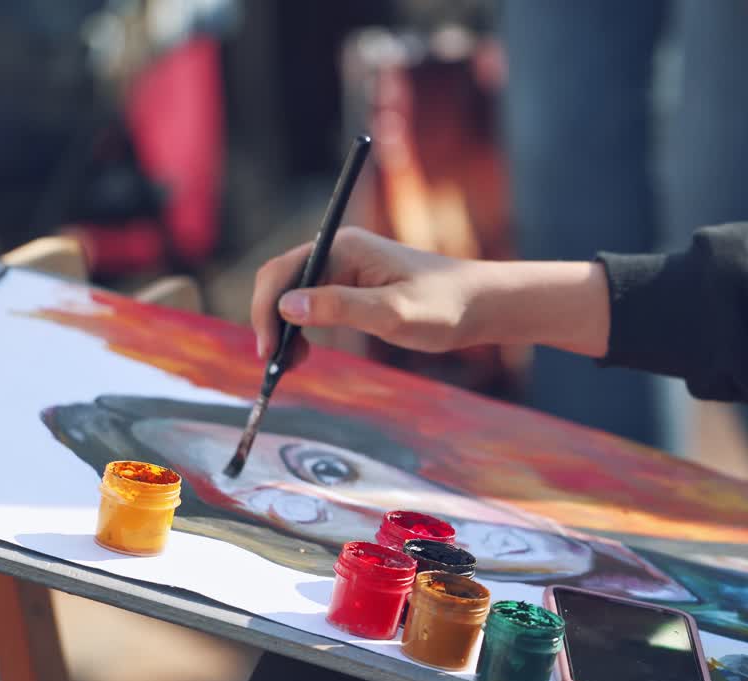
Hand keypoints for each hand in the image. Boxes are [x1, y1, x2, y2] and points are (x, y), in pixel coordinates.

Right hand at [250, 226, 610, 365]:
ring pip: (294, 294)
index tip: (267, 350)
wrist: (481, 306)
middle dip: (270, 320)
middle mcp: (339, 251)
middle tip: (274, 364)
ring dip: (283, 327)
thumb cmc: (445, 307)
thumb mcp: (393, 313)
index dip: (266, 310)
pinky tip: (304, 352)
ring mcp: (345, 268)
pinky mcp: (354, 286)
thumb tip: (288, 306)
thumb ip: (341, 308)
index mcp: (344, 248)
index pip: (282, 271)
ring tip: (291, 363)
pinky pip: (313, 302)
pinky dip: (301, 327)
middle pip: (282, 280)